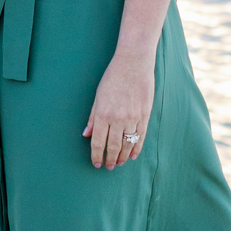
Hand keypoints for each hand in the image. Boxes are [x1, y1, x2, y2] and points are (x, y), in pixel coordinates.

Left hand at [83, 52, 153, 169]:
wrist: (133, 64)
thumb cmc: (113, 78)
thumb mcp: (98, 96)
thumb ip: (93, 118)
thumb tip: (86, 135)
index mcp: (103, 114)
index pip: (98, 142)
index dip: (97, 155)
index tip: (96, 163)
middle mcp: (117, 119)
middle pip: (112, 146)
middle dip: (109, 159)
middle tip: (108, 167)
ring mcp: (132, 118)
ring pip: (127, 144)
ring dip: (122, 156)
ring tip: (118, 163)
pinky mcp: (144, 115)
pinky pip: (140, 137)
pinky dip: (136, 148)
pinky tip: (132, 155)